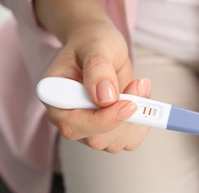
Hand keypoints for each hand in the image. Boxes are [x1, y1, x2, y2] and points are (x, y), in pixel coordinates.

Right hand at [42, 20, 151, 152]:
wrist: (102, 49)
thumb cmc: (93, 43)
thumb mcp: (96, 46)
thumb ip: (98, 68)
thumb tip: (105, 97)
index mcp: (55, 97)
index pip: (72, 125)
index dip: (103, 120)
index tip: (129, 104)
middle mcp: (70, 119)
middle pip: (97, 140)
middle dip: (125, 116)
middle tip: (139, 85)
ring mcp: (90, 129)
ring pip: (115, 143)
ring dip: (137, 118)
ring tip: (139, 86)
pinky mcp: (109, 132)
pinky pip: (129, 141)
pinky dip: (142, 123)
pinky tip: (142, 100)